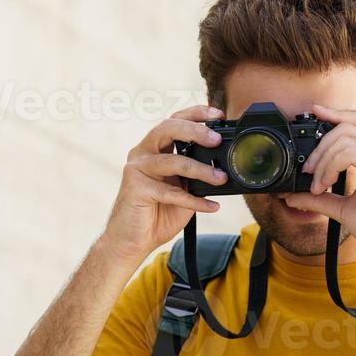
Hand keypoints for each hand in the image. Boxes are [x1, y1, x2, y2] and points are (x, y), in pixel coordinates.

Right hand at [101, 105, 229, 264]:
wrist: (132, 242)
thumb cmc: (157, 214)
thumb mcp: (183, 188)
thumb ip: (196, 173)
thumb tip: (223, 166)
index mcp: (154, 148)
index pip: (174, 120)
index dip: (196, 113)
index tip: (219, 115)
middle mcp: (142, 153)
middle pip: (167, 128)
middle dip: (195, 130)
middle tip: (216, 140)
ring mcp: (136, 169)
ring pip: (172, 160)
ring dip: (200, 169)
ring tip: (221, 179)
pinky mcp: (135, 188)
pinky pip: (170, 191)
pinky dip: (194, 201)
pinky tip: (211, 206)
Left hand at [284, 104, 355, 268]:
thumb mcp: (342, 209)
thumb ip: (320, 199)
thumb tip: (292, 196)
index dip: (335, 114)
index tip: (313, 113)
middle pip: (346, 126)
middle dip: (320, 145)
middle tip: (307, 171)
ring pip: (346, 137)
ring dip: (323, 160)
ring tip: (316, 185)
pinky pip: (353, 152)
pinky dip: (332, 166)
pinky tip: (325, 185)